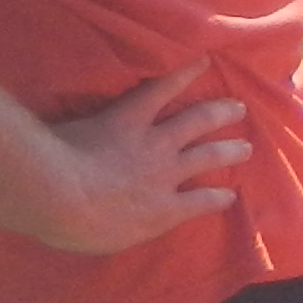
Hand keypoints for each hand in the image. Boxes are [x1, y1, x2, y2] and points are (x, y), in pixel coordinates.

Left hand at [39, 64, 251, 252]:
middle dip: (231, 151)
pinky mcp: (131, 116)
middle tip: (245, 146)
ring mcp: (152, 141)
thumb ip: (130, 229)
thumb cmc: (74, 227)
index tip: (228, 195)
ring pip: (198, 122)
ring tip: (237, 107)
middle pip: (210, 157)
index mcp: (164, 210)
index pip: (202, 203)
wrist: (57, 195)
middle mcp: (168, 173)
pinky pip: (161, 91)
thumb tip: (129, 224)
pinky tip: (201, 62)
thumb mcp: (109, 241)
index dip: (217, 198)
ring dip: (220, 113)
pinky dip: (182, 74)